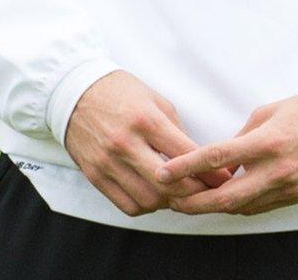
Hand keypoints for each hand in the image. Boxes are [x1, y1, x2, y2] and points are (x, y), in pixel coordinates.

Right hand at [64, 70, 232, 216]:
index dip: (212, 172)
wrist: (72, 91)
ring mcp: (107, 161)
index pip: (187, 156)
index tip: (225, 180)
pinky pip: (127, 205)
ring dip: (168, 201)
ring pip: (150, 200)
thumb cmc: (120, 93)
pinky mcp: (94, 174)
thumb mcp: (155, 101)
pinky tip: (151, 194)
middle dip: (194, 192)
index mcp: (145, 120)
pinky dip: (145, 206)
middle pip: (170, 185)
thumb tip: (202, 162)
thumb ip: (177, 132)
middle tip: (205, 192)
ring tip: (176, 192)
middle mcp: (125, 143)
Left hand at [157, 90, 297, 216]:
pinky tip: (220, 199)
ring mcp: (289, 188)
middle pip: (226, 197)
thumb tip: (218, 158)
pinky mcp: (297, 197)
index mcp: (268, 142)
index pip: (217, 158)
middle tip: (168, 199)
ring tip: (187, 200)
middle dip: (193, 202)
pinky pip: (260, 207)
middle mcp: (278, 170)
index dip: (186, 167)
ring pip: (241, 207)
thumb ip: (241, 138)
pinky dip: (237, 205)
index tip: (163, 172)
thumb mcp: (268, 113)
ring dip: (212, 207)